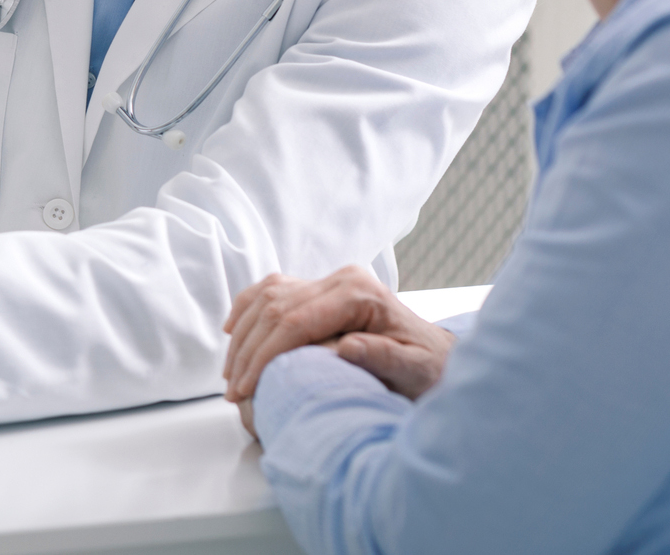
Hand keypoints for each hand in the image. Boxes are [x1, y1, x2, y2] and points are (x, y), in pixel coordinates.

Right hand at [223, 265, 454, 404]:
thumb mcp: (416, 369)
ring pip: (268, 296)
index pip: (296, 319)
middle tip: (232, 389)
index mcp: (359, 293)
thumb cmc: (429, 368)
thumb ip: (385, 358)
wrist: (438, 356)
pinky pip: (273, 290)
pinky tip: (235, 332)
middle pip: (275, 306)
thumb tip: (346, 348)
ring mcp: (329, 280)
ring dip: (243, 334)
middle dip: (248, 350)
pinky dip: (249, 309)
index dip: (265, 354)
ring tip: (231, 374)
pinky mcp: (320, 288)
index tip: (246, 388)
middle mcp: (341, 279)